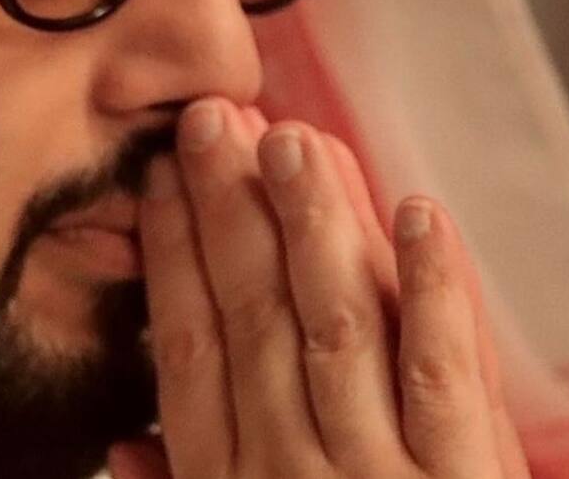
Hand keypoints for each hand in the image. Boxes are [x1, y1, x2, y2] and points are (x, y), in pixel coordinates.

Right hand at [109, 97, 530, 478]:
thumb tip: (124, 445)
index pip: (189, 350)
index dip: (173, 257)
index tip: (164, 182)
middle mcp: (292, 470)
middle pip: (252, 317)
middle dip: (228, 212)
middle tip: (213, 123)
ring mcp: (379, 476)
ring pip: (335, 326)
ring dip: (310, 226)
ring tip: (289, 142)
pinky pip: (445, 375)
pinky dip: (432, 290)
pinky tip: (416, 213)